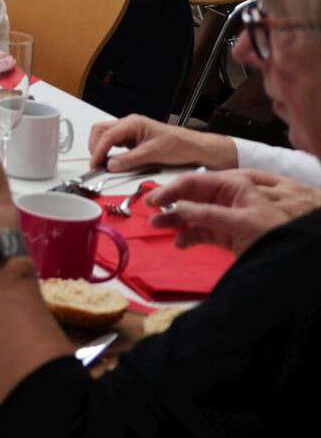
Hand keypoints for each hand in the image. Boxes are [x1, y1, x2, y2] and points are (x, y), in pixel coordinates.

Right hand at [88, 115, 236, 172]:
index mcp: (133, 123)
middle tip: (96, 164)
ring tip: (103, 163)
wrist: (196, 148)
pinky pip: (114, 142)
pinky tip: (112, 160)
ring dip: (101, 148)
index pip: (107, 135)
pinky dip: (109, 151)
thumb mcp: (153, 153)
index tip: (95, 164)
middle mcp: (129, 124)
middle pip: (101, 131)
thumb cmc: (179, 145)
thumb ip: (130, 159)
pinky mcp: (134, 139)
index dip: (98, 150)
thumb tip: (110, 165)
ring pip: (105, 135)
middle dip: (95, 147)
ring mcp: (131, 131)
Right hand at [148, 170, 320, 253]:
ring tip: (159, 227)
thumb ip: (208, 214)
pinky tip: (180, 244)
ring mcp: (221, 217)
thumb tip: (177, 208)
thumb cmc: (270, 231)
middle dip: (170, 204)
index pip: (194, 182)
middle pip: (189, 197)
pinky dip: (187, 237)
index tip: (153, 200)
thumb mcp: (241, 220)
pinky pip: (198, 232)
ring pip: (190, 215)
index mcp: (231, 186)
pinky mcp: (221, 234)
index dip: (171, 189)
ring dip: (174, 221)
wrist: (287, 256)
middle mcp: (223, 198)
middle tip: (150, 213)